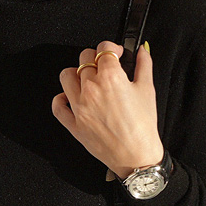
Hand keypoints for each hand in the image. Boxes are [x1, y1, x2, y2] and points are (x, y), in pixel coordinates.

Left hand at [52, 40, 162, 176]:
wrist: (136, 157)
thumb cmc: (142, 128)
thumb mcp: (148, 90)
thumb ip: (144, 65)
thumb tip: (142, 51)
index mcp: (110, 77)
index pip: (103, 49)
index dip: (111, 48)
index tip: (116, 54)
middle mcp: (91, 89)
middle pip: (84, 59)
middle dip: (95, 58)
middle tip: (104, 67)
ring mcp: (80, 107)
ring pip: (66, 76)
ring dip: (76, 72)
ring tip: (86, 79)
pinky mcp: (74, 124)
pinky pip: (58, 106)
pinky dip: (61, 99)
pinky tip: (70, 98)